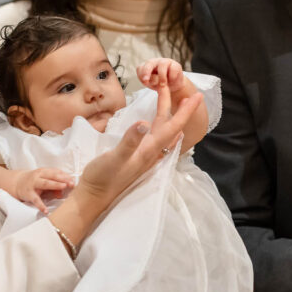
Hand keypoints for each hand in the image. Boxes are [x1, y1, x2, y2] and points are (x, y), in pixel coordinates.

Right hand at [11, 168, 73, 212]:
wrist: (17, 182)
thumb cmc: (35, 181)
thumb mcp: (44, 181)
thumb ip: (54, 186)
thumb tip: (63, 193)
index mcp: (44, 171)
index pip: (57, 172)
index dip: (66, 176)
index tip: (74, 180)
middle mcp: (39, 176)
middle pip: (52, 176)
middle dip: (63, 179)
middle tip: (72, 183)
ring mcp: (33, 184)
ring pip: (45, 184)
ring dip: (55, 185)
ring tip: (63, 188)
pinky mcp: (28, 193)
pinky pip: (35, 199)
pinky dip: (40, 205)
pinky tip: (45, 210)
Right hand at [72, 87, 200, 222]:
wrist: (94, 196)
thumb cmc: (103, 177)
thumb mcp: (115, 157)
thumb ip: (130, 141)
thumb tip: (144, 123)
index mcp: (149, 149)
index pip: (173, 127)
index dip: (185, 111)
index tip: (197, 97)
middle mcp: (151, 152)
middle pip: (171, 127)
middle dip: (179, 110)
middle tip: (188, 95)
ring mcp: (145, 156)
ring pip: (164, 133)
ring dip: (171, 118)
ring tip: (178, 107)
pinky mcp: (137, 158)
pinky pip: (156, 139)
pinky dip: (161, 128)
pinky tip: (158, 128)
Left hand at [137, 58, 185, 93]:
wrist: (173, 86)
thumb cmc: (160, 84)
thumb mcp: (153, 84)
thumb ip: (149, 81)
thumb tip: (149, 79)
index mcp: (147, 66)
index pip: (141, 67)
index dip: (142, 74)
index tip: (145, 82)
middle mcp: (155, 62)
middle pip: (149, 63)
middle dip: (147, 71)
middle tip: (146, 81)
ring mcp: (166, 62)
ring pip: (162, 65)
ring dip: (161, 76)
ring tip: (163, 85)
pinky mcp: (176, 65)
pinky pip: (173, 69)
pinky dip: (172, 77)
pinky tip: (171, 81)